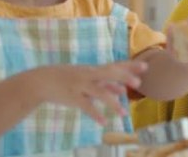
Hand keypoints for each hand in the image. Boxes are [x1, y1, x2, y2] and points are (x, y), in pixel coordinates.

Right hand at [33, 61, 147, 124]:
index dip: (130, 67)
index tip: (146, 67)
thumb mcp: (87, 78)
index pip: (115, 66)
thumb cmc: (67, 78)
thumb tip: (122, 90)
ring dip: (112, 102)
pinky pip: (86, 106)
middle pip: (109, 74)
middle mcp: (89, 75)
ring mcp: (80, 86)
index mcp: (94, 70)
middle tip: (138, 82)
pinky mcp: (72, 97)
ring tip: (124, 113)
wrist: (42, 81)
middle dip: (124, 77)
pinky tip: (103, 122)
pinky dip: (95, 114)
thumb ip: (106, 84)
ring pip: (99, 92)